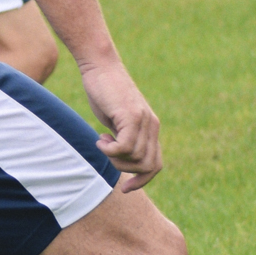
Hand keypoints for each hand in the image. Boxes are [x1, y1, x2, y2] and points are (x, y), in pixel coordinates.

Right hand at [77, 50, 160, 191]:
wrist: (101, 66)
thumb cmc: (105, 93)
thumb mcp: (117, 121)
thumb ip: (124, 138)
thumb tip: (122, 159)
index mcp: (151, 128)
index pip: (155, 165)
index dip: (142, 180)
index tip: (125, 188)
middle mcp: (152, 125)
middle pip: (146, 166)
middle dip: (124, 169)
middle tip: (107, 151)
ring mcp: (143, 120)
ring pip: (135, 158)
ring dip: (114, 158)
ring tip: (102, 140)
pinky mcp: (131, 115)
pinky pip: (124, 147)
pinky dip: (109, 150)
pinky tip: (100, 138)